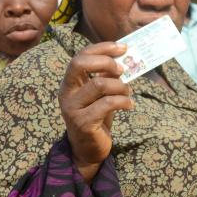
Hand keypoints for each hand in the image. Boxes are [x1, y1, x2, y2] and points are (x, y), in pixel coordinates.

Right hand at [58, 42, 133, 182]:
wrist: (89, 149)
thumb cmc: (97, 117)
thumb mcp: (102, 94)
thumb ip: (107, 77)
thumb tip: (125, 58)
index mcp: (70, 83)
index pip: (80, 56)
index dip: (102, 48)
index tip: (122, 48)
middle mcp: (67, 93)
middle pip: (80, 64)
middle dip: (106, 62)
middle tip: (122, 70)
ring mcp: (73, 108)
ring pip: (100, 84)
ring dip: (121, 86)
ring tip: (128, 93)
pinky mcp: (84, 122)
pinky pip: (108, 104)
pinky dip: (124, 101)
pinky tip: (130, 105)